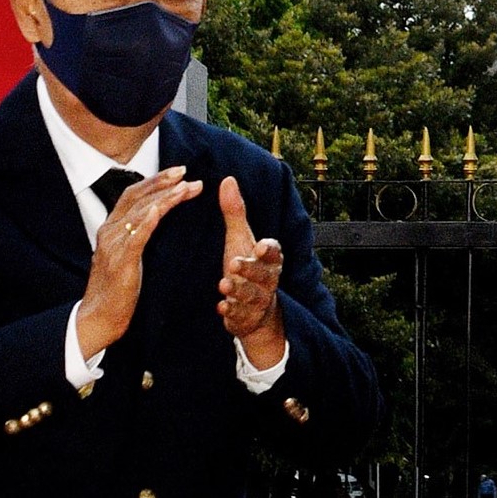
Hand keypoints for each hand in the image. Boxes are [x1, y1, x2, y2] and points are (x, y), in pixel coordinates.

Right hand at [71, 166, 203, 362]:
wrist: (99, 317)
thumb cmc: (116, 290)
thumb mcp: (125, 256)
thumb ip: (135, 237)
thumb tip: (154, 219)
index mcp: (111, 228)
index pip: (132, 195)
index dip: (155, 181)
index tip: (179, 173)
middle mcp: (109, 231)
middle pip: (135, 197)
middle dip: (161, 182)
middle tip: (186, 172)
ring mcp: (113, 246)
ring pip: (138, 213)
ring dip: (164, 198)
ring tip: (186, 187)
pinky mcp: (120, 263)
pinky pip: (134, 239)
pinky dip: (146, 222)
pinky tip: (158, 211)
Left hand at [213, 176, 286, 355]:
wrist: (254, 311)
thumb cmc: (246, 268)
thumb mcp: (240, 239)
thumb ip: (235, 212)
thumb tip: (228, 179)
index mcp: (269, 260)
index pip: (274, 252)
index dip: (269, 250)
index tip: (261, 246)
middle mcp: (267, 280)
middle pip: (264, 275)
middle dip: (250, 270)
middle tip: (234, 264)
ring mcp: (258, 301)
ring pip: (253, 297)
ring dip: (239, 291)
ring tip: (224, 285)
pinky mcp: (246, 318)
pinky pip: (242, 316)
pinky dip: (233, 312)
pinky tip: (222, 307)